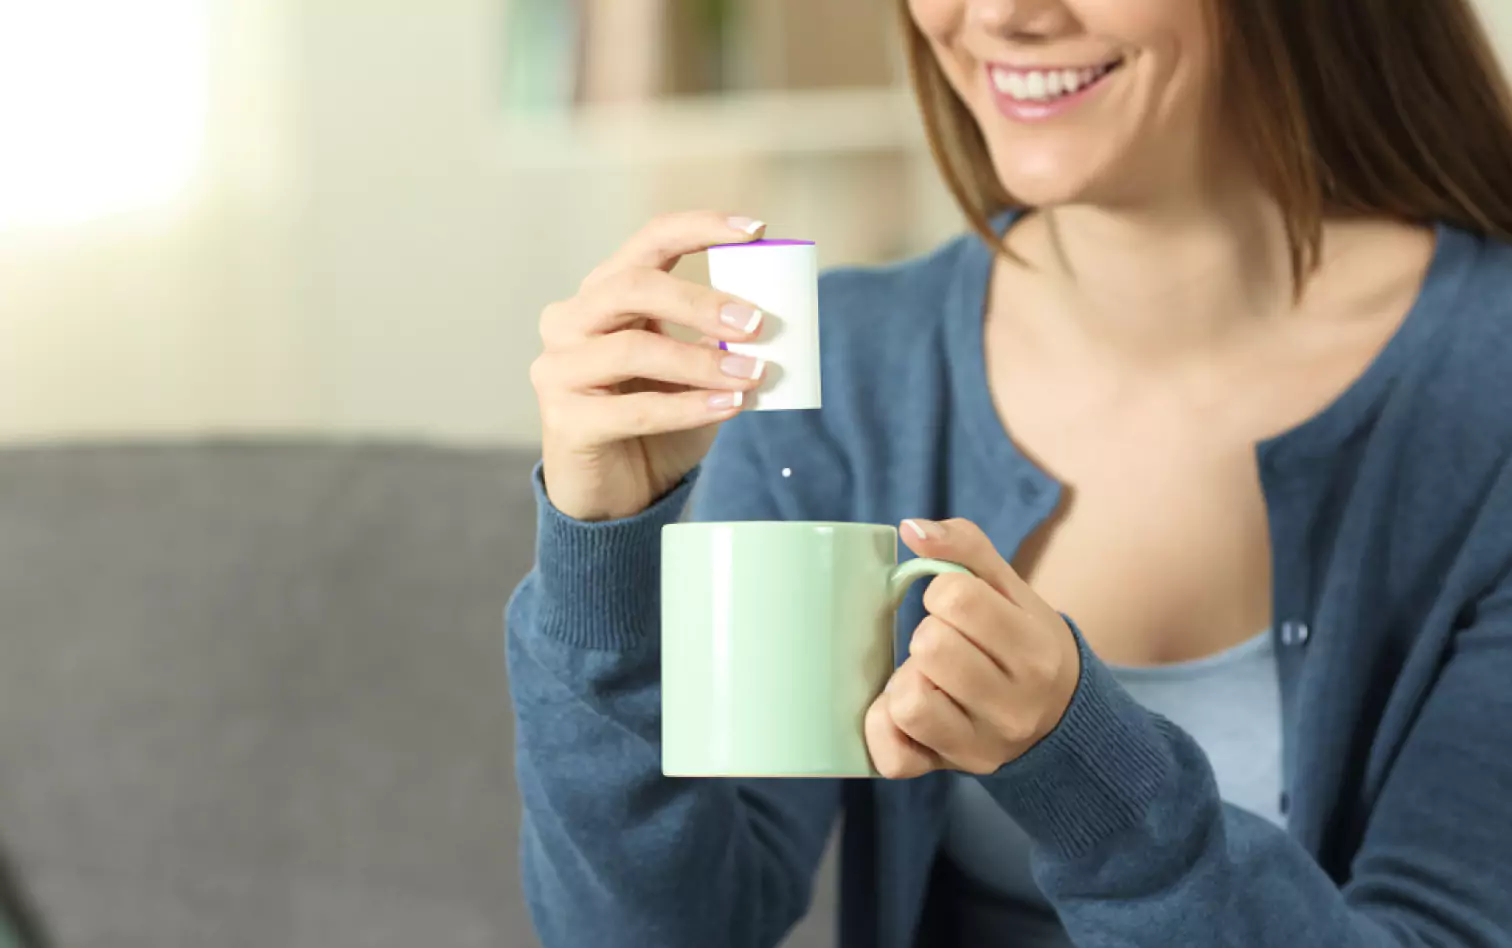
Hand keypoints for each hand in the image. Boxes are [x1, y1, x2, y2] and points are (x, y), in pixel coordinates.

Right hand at [532, 212, 770, 521]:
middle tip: (757, 323)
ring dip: (702, 361)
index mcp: (604, 293)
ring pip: (634, 348)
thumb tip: (769, 320)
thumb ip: (720, 341)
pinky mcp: (564, 420)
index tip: (757, 231)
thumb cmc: (658, 422)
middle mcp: (570, 320)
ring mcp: (559, 369)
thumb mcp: (695, 371)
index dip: (701, 228)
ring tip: (752, 375)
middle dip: (701, 301)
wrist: (619, 495)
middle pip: (633, 286)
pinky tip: (729, 406)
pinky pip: (635, 409)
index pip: (649, 241)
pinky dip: (689, 407)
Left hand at [864, 518, 1081, 778]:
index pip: (955, 597)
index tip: (958, 608)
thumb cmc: (1024, 643)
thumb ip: (965, 547)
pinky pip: (891, 755)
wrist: (1061, 721)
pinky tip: (904, 710)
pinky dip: (883, 727)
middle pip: (929, 646)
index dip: (944, 592)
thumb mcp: (1011, 590)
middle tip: (945, 645)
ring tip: (928, 678)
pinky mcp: (948, 771)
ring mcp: (981, 746)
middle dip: (927, 634)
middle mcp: (1014, 706)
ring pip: (907, 701)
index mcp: (1034, 651)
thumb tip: (911, 529)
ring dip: (906, 680)